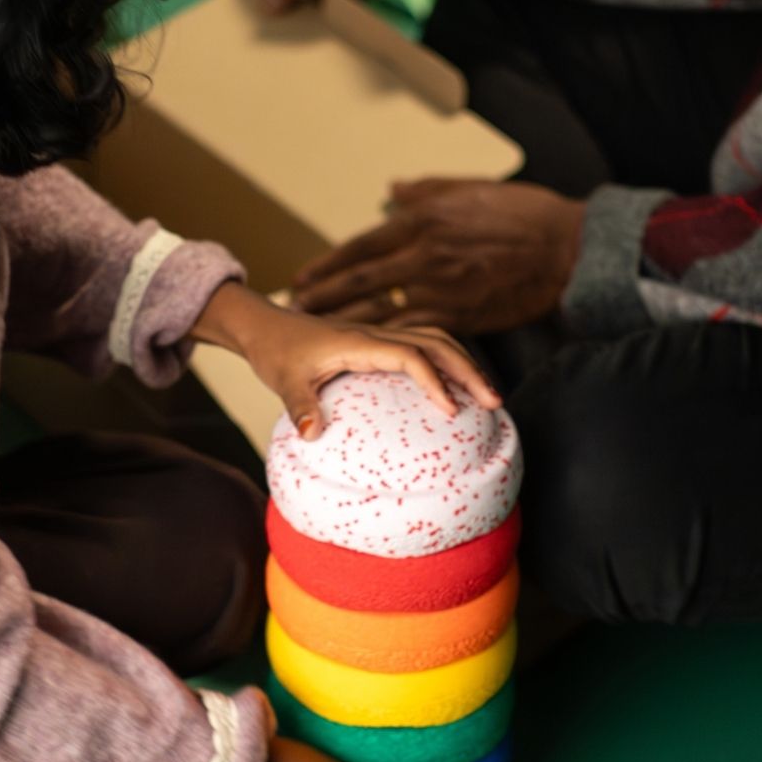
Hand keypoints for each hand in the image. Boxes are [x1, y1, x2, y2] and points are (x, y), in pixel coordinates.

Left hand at [192, 282, 500, 439]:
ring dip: (465, 363)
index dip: (434, 381)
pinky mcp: (380, 342)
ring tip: (488, 394)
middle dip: (469, 370)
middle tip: (495, 402)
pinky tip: (460, 385)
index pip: (409, 355)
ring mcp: (381, 336)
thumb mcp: (282, 381)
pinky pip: (425, 344)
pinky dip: (449, 361)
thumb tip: (311, 434)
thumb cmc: (276, 352)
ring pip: (437, 339)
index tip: (452, 412)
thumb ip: (298, 405)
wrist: (266, 326)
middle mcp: (376, 334)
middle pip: (437, 342)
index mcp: (359, 342)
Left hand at [292, 178, 586, 333]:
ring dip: (344, 325)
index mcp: (423, 221)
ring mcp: (440, 287)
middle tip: (294, 312)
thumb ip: (426, 191)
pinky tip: (366, 353)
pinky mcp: (459, 315)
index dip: (328, 265)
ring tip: (317, 336)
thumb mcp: (469, 188)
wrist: (567, 248)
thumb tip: (392, 189)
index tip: (302, 278)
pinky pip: (412, 332)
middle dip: (323, 297)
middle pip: (359, 281)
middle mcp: (423, 254)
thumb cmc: (523, 213)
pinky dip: (386, 343)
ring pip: (379, 311)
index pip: (361, 246)